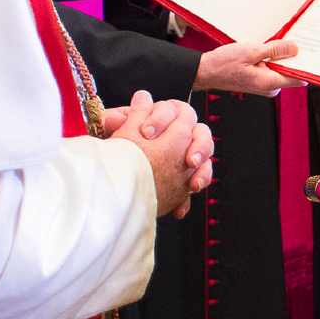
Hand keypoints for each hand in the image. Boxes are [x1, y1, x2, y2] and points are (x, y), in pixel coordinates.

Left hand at [106, 90, 212, 217]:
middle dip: (198, 145)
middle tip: (188, 160)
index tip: (146, 132)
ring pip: (206, 155)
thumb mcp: (113, 134)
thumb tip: (114, 118)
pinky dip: (189, 195)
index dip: (161, 118)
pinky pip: (199, 180)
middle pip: (200, 131)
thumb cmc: (117, 147)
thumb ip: (114, 122)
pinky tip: (178, 208)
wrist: (118, 178)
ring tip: (193, 184)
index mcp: (164, 116)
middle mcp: (180, 133)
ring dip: (203, 169)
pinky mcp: (187, 175)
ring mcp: (187, 154)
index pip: (173, 109)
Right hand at [196, 39, 302, 95]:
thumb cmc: (223, 63)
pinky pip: (273, 70)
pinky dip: (271, 60)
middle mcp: (269, 88)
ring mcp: (265, 86)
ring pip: (281, 69)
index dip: (306, 65)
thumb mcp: (250, 51)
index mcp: (269, 82)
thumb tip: (294, 49)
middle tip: (289, 40)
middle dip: (291, 56)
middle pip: (291, 72)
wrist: (206, 71)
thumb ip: (274, 50)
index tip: (312, 52)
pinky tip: (263, 51)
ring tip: (269, 45)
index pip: (298, 78)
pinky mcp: (260, 82)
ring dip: (279, 57)